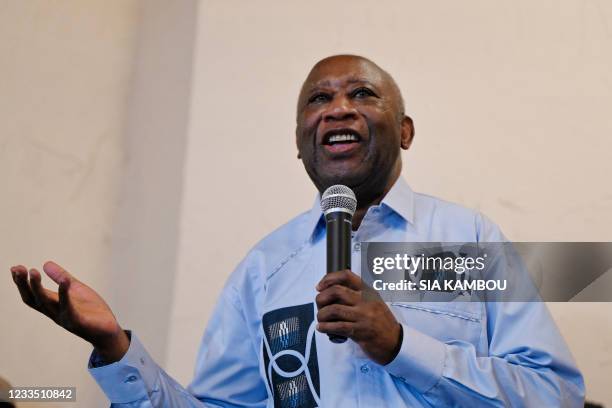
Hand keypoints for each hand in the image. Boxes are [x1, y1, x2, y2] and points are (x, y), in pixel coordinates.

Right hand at [10, 261, 128, 362]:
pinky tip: (65, 281)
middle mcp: (55, 312)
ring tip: (34, 271)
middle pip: (34, 299)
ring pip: (46, 303)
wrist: (108, 330)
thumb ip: (62, 278)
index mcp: (53, 305)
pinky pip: (69, 308)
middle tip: (19, 269)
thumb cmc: (91, 311)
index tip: (14, 268)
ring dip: (38, 288)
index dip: (22, 283)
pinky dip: (65, 294)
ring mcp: (65, 317)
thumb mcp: (76, 289)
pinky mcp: (78, 321)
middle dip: (24, 284)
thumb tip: (46, 264)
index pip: (32, 295)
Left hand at [315, 269, 401, 364]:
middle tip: (320, 306)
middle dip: (321, 298)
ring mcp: (363, 316)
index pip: (346, 276)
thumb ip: (355, 296)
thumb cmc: (381, 323)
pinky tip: (323, 328)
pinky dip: (325, 327)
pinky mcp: (360, 331)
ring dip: (322, 315)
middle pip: (336, 291)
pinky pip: (337, 327)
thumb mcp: (372, 303)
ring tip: (321, 319)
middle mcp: (366, 301)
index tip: (320, 286)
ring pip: (333, 310)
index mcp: (368, 291)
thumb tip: (329, 292)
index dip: (329, 279)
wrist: (395, 342)